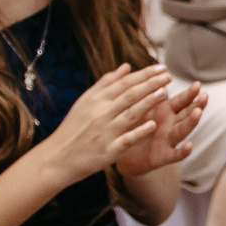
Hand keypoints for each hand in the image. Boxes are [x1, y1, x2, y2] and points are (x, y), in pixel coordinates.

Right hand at [33, 65, 174, 183]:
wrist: (56, 158)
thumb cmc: (73, 128)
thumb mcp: (84, 102)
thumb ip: (106, 84)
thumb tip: (126, 66)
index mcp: (95, 100)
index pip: (124, 83)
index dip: (144, 74)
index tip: (161, 67)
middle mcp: (100, 114)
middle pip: (130, 95)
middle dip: (151, 84)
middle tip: (168, 75)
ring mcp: (105, 132)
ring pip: (130, 114)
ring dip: (148, 102)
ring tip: (165, 93)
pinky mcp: (108, 151)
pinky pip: (126, 140)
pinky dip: (139, 132)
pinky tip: (152, 125)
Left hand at [114, 80, 203, 177]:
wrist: (121, 153)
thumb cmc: (129, 128)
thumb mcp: (132, 107)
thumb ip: (134, 90)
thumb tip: (126, 66)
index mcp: (164, 111)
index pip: (181, 101)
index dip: (189, 94)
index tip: (197, 84)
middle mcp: (170, 125)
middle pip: (187, 113)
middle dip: (196, 104)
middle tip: (204, 95)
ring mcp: (168, 140)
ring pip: (183, 130)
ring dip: (192, 121)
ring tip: (198, 112)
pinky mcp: (163, 156)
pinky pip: (176, 154)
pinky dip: (184, 151)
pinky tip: (190, 145)